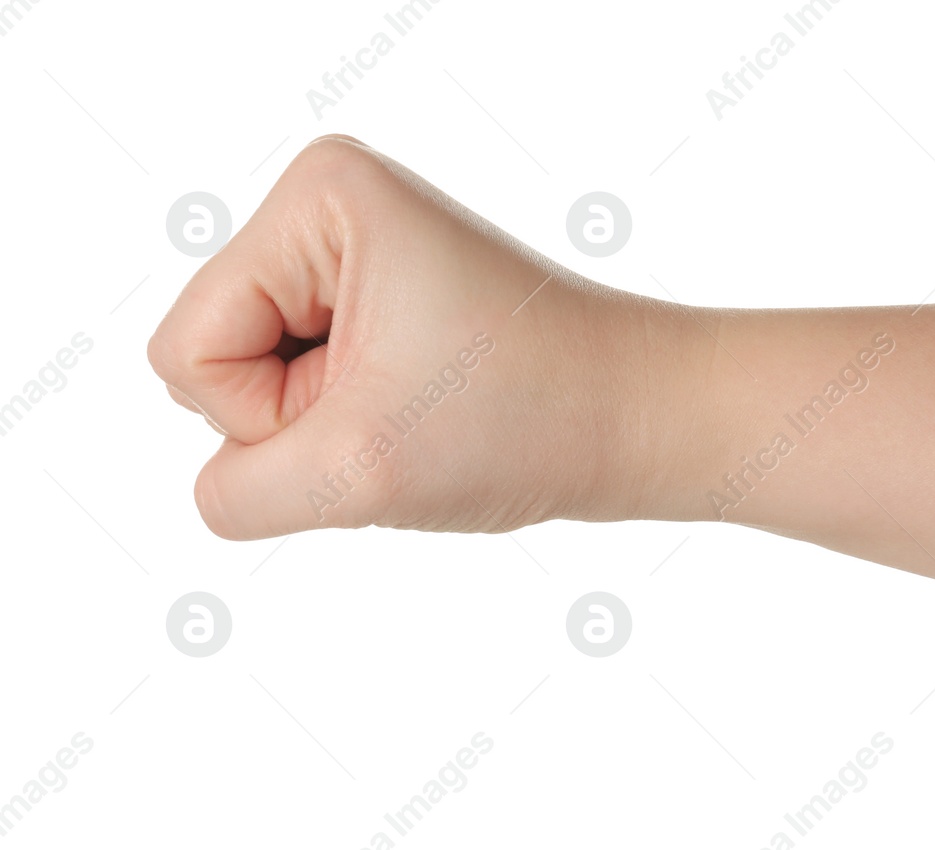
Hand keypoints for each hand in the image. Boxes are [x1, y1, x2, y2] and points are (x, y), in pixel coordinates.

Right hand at [148, 136, 705, 539]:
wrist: (648, 419)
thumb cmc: (529, 420)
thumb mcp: (355, 472)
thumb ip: (236, 492)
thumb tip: (224, 485)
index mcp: (319, 197)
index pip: (188, 353)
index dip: (274, 415)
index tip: (390, 399)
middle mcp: (331, 208)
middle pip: (213, 360)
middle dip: (302, 420)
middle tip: (415, 411)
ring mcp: (354, 257)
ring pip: (256, 388)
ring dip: (332, 433)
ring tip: (429, 412)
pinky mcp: (378, 305)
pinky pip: (305, 395)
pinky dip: (356, 433)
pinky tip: (432, 415)